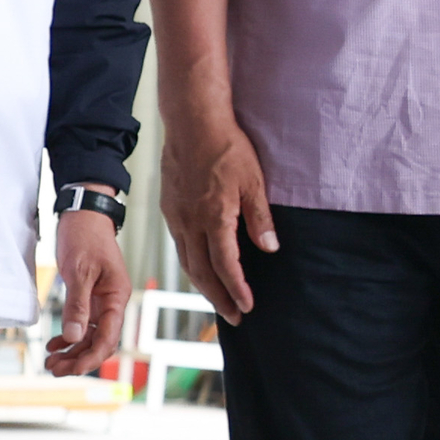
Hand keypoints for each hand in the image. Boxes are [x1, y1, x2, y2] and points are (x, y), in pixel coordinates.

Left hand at [44, 208, 132, 375]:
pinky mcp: (89, 295)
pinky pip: (83, 323)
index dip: (90, 358)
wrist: (84, 214)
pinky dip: (69, 335)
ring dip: (72, 350)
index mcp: (116, 297)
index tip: (71, 370)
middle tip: (54, 369)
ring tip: (51, 361)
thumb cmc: (85, 237)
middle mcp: (112, 302)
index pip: (107, 338)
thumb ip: (77, 305)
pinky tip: (55, 343)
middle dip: (78, 358)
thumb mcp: (79, 271)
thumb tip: (74, 336)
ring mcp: (101, 300)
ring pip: (90, 335)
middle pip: (100, 342)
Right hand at [161, 117, 277, 322]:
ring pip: (187, 262)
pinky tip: (199, 268)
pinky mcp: (169, 208)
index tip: (247, 307)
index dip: (237, 289)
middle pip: (202, 272)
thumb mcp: (253, 181)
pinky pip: (179, 245)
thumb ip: (260, 217)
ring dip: (202, 285)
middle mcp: (190, 222)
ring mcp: (176, 216)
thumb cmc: (226, 147)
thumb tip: (270, 248)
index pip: (225, 265)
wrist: (192, 122)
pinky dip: (190, 264)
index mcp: (214, 217)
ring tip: (218, 300)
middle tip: (234, 317)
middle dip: (219, 298)